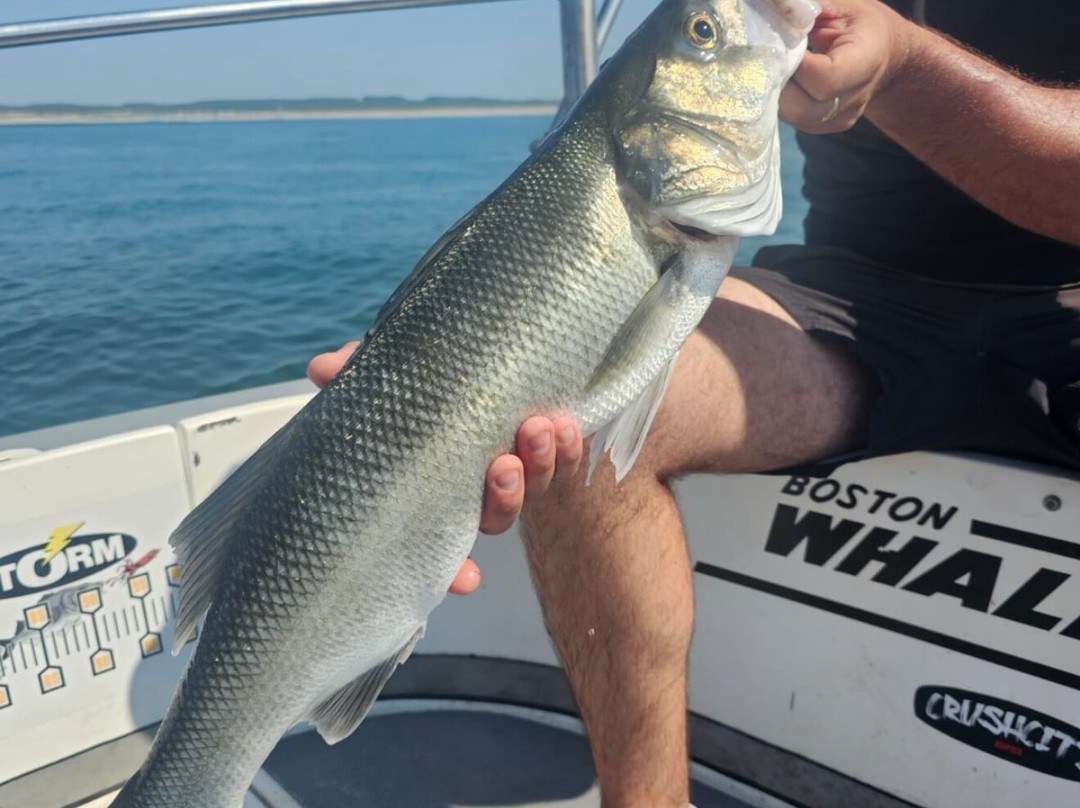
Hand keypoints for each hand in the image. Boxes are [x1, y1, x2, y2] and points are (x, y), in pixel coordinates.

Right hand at [306, 342, 583, 594]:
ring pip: (534, 486)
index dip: (452, 569)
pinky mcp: (547, 440)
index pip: (441, 542)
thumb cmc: (417, 376)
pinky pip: (564, 457)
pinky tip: (564, 425)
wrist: (471, 351)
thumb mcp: (382, 375)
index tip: (467, 579)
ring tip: (538, 428)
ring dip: (539, 465)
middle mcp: (476, 487)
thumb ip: (355, 375)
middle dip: (504, 498)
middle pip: (496, 516)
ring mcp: (516, 466)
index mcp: (434, 489)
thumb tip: (321, 368)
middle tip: (501, 466)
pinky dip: (567, 446)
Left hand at [779, 0, 914, 132]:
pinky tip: (778, 78)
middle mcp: (852, 102)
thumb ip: (810, 8)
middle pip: (799, 105)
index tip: (779, 42)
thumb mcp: (843, 6)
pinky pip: (789, 118)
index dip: (794, 64)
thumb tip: (773, 6)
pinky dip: (778, 98)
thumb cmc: (863, 25)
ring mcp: (836, 120)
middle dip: (774, 80)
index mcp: (864, 65)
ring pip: (789, 115)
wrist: (885, 56)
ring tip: (769, 66)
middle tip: (763, 55)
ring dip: (772, 91)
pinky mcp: (820, 126)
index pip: (823, 79)